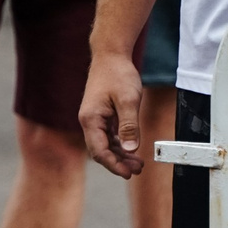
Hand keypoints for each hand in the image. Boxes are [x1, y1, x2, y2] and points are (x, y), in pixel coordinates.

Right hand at [78, 50, 147, 178]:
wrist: (111, 55)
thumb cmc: (118, 74)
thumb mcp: (128, 100)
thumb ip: (129, 126)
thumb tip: (131, 149)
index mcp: (91, 119)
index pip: (99, 151)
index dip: (113, 165)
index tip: (128, 173)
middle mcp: (89, 121)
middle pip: (101, 150)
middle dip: (119, 162)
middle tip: (137, 170)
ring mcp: (95, 119)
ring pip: (106, 144)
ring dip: (121, 155)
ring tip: (138, 163)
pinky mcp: (102, 115)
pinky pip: (109, 135)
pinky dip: (120, 144)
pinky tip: (132, 149)